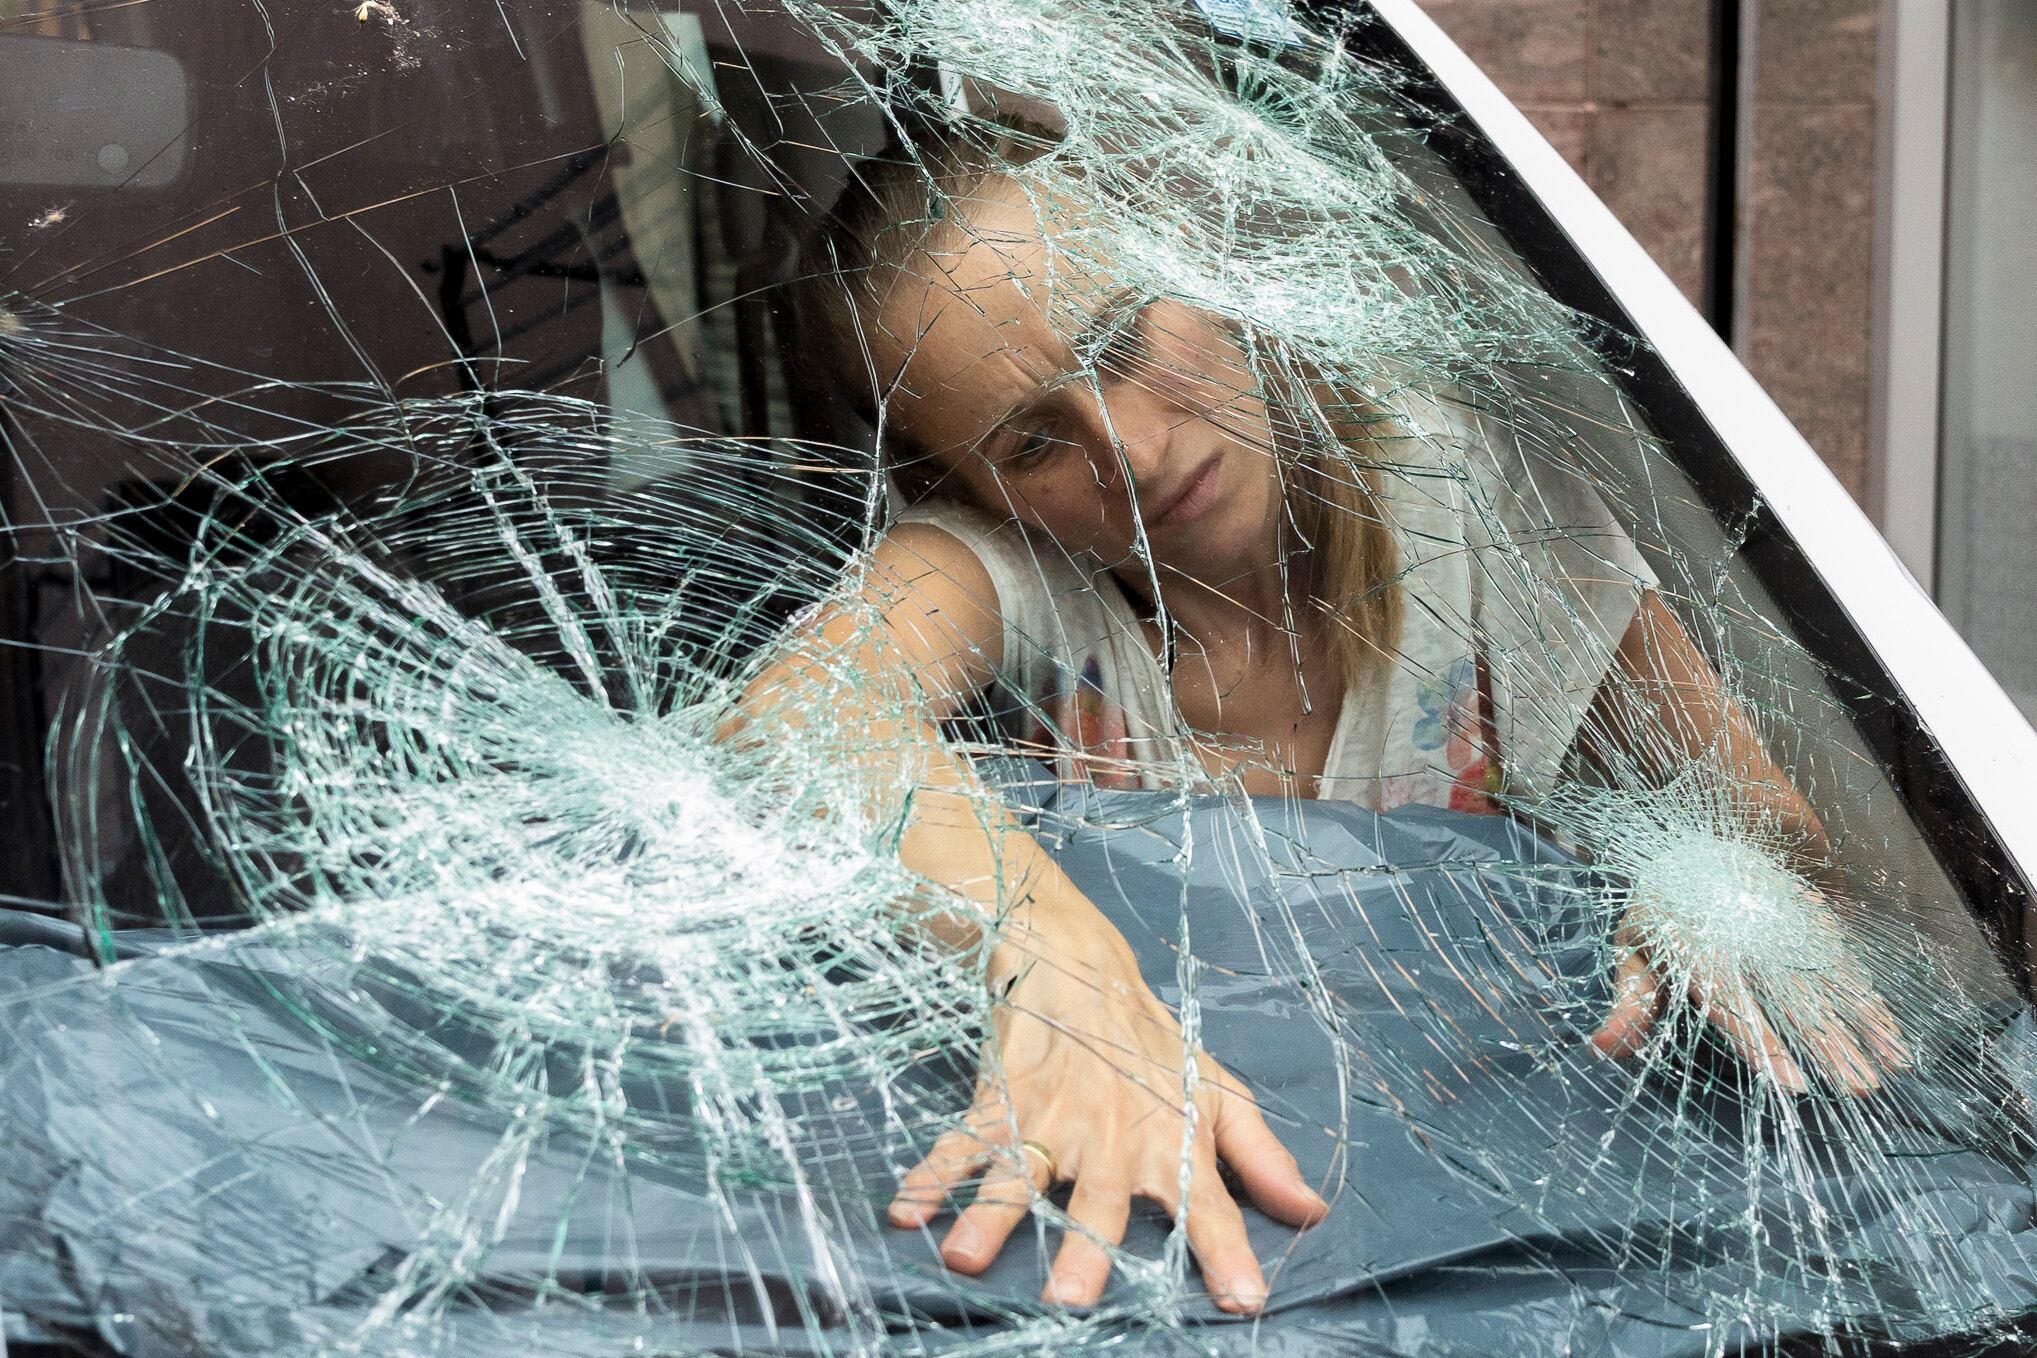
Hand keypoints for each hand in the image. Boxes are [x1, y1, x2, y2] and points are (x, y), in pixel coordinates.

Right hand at [888, 894, 1328, 1310]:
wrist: (1081, 963)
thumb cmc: (1155, 1045)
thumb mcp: (1218, 1094)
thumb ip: (1261, 1158)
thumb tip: (1313, 1211)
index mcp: (1172, 1141)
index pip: (1209, 1204)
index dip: (1227, 1252)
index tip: (1241, 1301)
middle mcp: (1113, 1135)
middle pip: (1099, 1199)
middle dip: (1085, 1249)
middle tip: (1069, 1300)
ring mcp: (1052, 1116)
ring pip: (1022, 1172)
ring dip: (992, 1216)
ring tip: (962, 1260)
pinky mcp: (1003, 1096)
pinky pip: (965, 1139)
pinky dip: (933, 1174)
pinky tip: (906, 1209)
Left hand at [1590, 908, 1909, 1094]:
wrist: (1701, 837)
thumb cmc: (1662, 911)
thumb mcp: (1633, 948)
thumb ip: (1627, 1002)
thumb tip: (1601, 1049)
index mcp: (1697, 944)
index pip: (1731, 1001)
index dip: (1761, 1042)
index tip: (1791, 1083)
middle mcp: (1748, 934)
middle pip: (1792, 997)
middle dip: (1827, 1045)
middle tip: (1858, 1089)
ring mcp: (1785, 924)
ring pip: (1829, 980)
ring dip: (1862, 1027)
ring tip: (1891, 1069)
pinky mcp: (1811, 920)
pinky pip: (1846, 964)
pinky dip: (1872, 1001)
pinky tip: (1893, 1036)